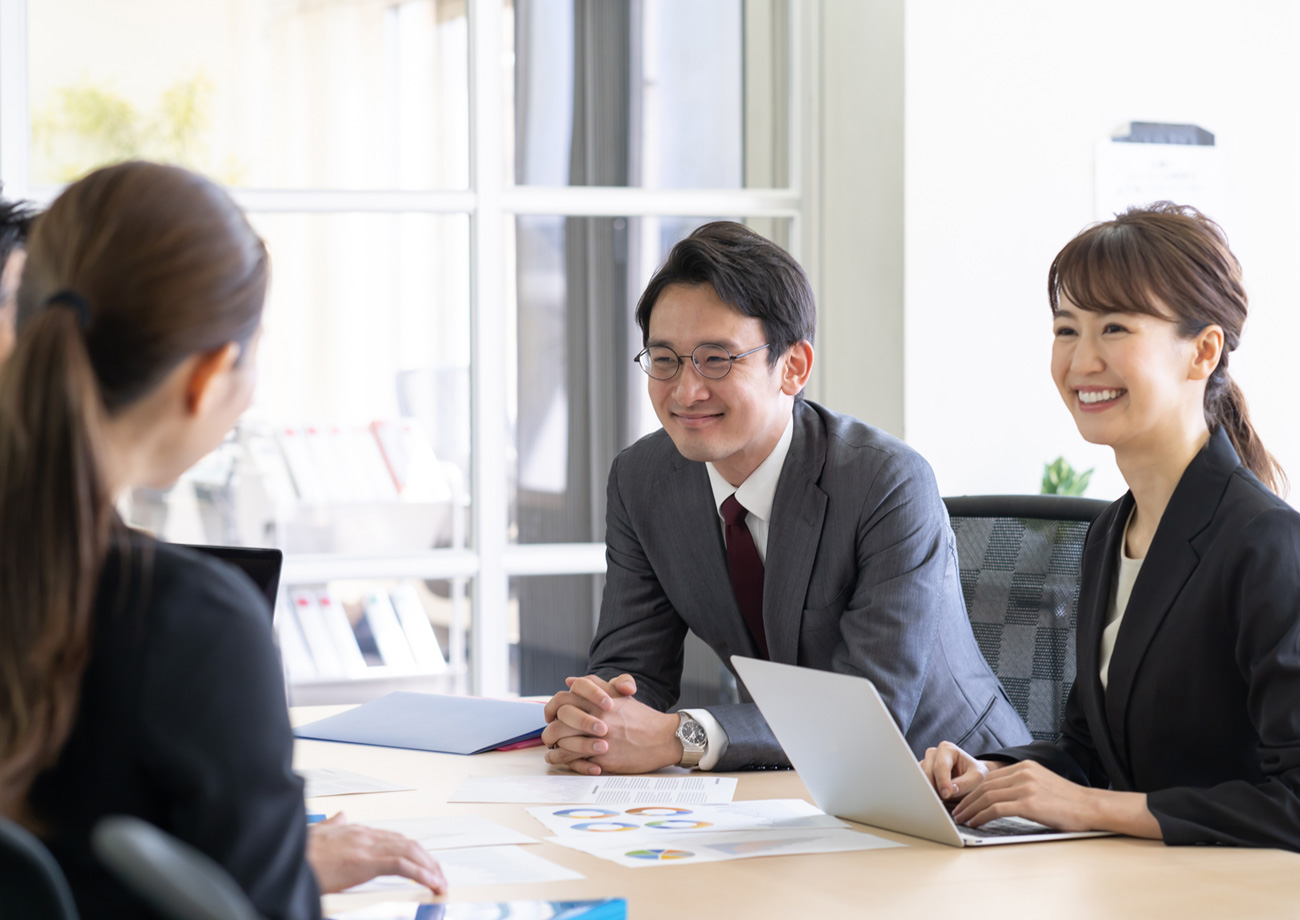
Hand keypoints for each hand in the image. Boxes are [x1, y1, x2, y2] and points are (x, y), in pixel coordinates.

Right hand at [306, 813, 446, 894]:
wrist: (282, 858)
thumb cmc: (297, 852)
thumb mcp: (317, 832)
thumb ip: (332, 824)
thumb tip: (340, 815)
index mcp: (355, 830)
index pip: (394, 838)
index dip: (413, 851)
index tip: (424, 863)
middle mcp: (365, 835)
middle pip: (407, 843)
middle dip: (428, 859)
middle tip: (439, 875)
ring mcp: (366, 846)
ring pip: (409, 851)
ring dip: (429, 867)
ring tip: (439, 881)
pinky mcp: (365, 862)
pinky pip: (402, 865)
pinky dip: (420, 873)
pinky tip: (430, 882)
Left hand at [542, 673, 680, 773]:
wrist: (663, 738)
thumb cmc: (642, 718)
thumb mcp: (620, 695)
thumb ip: (595, 685)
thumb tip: (570, 681)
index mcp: (599, 701)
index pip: (563, 699)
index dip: (551, 707)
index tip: (551, 715)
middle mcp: (597, 717)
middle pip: (559, 721)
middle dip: (550, 729)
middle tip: (550, 734)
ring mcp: (598, 738)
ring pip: (563, 741)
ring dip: (554, 746)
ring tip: (553, 749)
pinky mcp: (602, 757)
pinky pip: (574, 759)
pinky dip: (564, 760)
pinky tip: (561, 759)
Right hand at [919, 741, 994, 801]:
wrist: (972, 778)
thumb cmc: (975, 774)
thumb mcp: (978, 777)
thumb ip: (966, 783)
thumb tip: (951, 790)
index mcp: (947, 749)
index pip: (941, 766)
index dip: (942, 781)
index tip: (946, 795)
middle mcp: (933, 754)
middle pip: (927, 772)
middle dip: (934, 787)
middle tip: (942, 801)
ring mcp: (925, 763)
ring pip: (921, 779)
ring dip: (930, 791)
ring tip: (941, 801)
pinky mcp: (921, 774)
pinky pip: (919, 784)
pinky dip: (926, 793)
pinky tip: (935, 800)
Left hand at [950, 760, 1100, 830]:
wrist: (1091, 807)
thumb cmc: (1068, 801)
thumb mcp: (1042, 783)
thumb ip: (1022, 784)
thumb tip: (1000, 796)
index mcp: (1025, 766)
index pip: (990, 777)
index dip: (972, 790)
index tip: (964, 800)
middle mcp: (1023, 773)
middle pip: (985, 785)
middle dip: (967, 799)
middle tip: (957, 811)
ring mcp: (1025, 787)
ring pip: (987, 796)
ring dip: (971, 809)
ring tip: (962, 818)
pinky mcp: (1029, 803)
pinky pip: (996, 809)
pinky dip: (981, 816)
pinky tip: (975, 823)